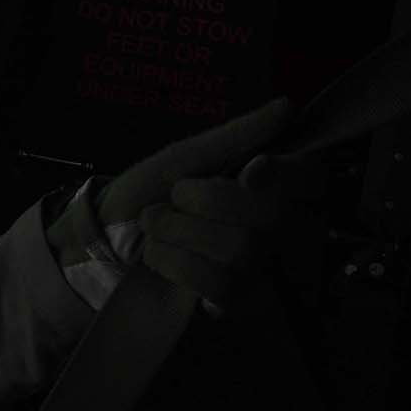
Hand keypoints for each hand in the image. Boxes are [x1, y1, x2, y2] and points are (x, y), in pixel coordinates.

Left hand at [84, 98, 290, 313]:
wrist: (101, 239)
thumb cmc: (145, 194)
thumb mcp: (179, 160)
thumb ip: (232, 138)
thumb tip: (285, 107)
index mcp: (263, 187)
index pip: (309, 178)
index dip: (290, 174)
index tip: (251, 171)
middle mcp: (272, 229)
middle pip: (272, 214)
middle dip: (206, 202)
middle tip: (172, 200)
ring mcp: (257, 269)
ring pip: (242, 248)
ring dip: (180, 232)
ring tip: (156, 228)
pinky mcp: (234, 303)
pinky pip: (221, 285)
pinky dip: (176, 263)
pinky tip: (159, 257)